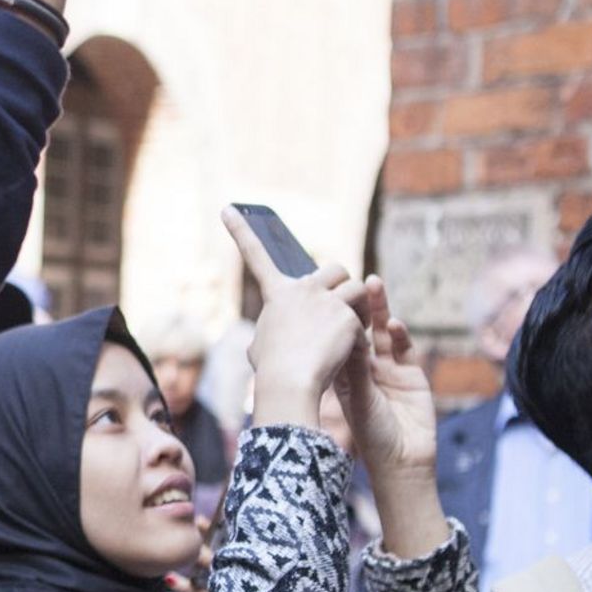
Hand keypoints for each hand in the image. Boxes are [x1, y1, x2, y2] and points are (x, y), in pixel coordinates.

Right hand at [221, 206, 364, 429]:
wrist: (289, 383)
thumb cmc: (272, 371)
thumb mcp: (262, 346)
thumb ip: (274, 330)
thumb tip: (270, 338)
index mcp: (277, 294)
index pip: (254, 255)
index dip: (240, 231)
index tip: (228, 208)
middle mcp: (302, 289)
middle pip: (336, 268)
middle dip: (344, 285)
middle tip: (342, 308)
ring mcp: (326, 301)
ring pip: (357, 290)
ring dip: (359, 309)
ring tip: (349, 335)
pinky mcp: (347, 317)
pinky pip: (363, 320)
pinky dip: (360, 337)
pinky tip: (348, 354)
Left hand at [334, 276, 437, 477]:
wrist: (402, 460)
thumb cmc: (371, 433)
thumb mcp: (357, 398)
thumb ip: (353, 369)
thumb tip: (341, 336)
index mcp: (344, 373)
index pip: (338, 337)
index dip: (335, 315)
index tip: (328, 292)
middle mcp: (365, 368)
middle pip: (360, 329)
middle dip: (358, 304)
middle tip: (353, 280)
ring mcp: (389, 370)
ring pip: (382, 333)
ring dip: (379, 310)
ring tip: (372, 285)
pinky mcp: (412, 375)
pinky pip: (404, 349)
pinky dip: (399, 335)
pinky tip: (393, 323)